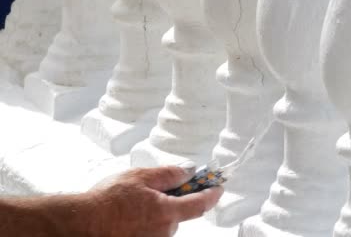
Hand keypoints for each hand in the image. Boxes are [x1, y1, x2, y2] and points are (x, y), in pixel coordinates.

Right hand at [88, 165, 223, 236]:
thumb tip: (189, 171)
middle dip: (173, 200)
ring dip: (157, 211)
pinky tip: (129, 215)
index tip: (218, 187)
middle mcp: (164, 231)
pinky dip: (146, 221)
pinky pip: (152, 230)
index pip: (201, 203)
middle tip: (153, 189)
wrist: (81, 223)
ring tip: (132, 204)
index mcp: (167, 212)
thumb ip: (169, 174)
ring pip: (164, 222)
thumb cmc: (107, 200)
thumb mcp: (140, 176)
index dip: (212, 194)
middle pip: (179, 213)